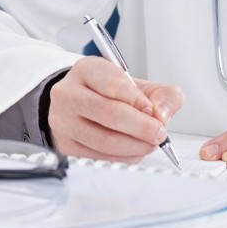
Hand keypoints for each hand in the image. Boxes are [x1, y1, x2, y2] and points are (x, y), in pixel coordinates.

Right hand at [46, 56, 183, 161]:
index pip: (112, 83)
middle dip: (141, 126)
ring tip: (150, 143)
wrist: (85, 106)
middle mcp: (68, 93)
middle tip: (159, 132)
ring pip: (103, 139)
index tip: (152, 110)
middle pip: (107, 112)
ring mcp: (62, 121)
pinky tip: (135, 151)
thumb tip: (162, 114)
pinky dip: (123, 157)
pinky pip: (99, 156)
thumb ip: (163, 94)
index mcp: (87, 70)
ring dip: (135, 146)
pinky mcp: (65, 145)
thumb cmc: (114, 95)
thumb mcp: (142, 85)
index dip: (137, 99)